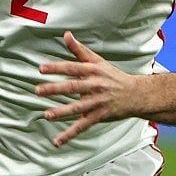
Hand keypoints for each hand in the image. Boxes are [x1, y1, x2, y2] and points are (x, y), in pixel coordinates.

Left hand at [36, 31, 139, 146]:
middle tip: (38, 90)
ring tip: (47, 115)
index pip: (72, 68)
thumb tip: (65, 34)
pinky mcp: (100, 116)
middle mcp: (95, 86)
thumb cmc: (113, 76)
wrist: (138, 94)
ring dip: (62, 112)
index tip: (41, 69)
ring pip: (78, 108)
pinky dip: (70, 134)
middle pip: (73, 87)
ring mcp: (98, 102)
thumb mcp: (97, 61)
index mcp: (93, 71)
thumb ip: (79, 50)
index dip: (57, 68)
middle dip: (55, 89)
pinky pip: (83, 126)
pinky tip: (57, 141)